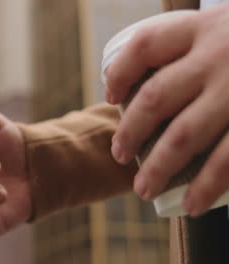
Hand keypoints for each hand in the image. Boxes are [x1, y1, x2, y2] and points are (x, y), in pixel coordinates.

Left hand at [105, 3, 228, 215]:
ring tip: (143, 190)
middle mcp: (218, 56)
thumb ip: (193, 45)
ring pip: (184, 136)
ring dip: (158, 167)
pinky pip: (228, 158)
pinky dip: (207, 185)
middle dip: (131, 133)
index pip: (144, 47)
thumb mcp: (226, 26)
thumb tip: (147, 83)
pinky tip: (192, 204)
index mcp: (203, 28)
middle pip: (154, 98)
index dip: (119, 73)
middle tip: (120, 155)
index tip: (111, 97)